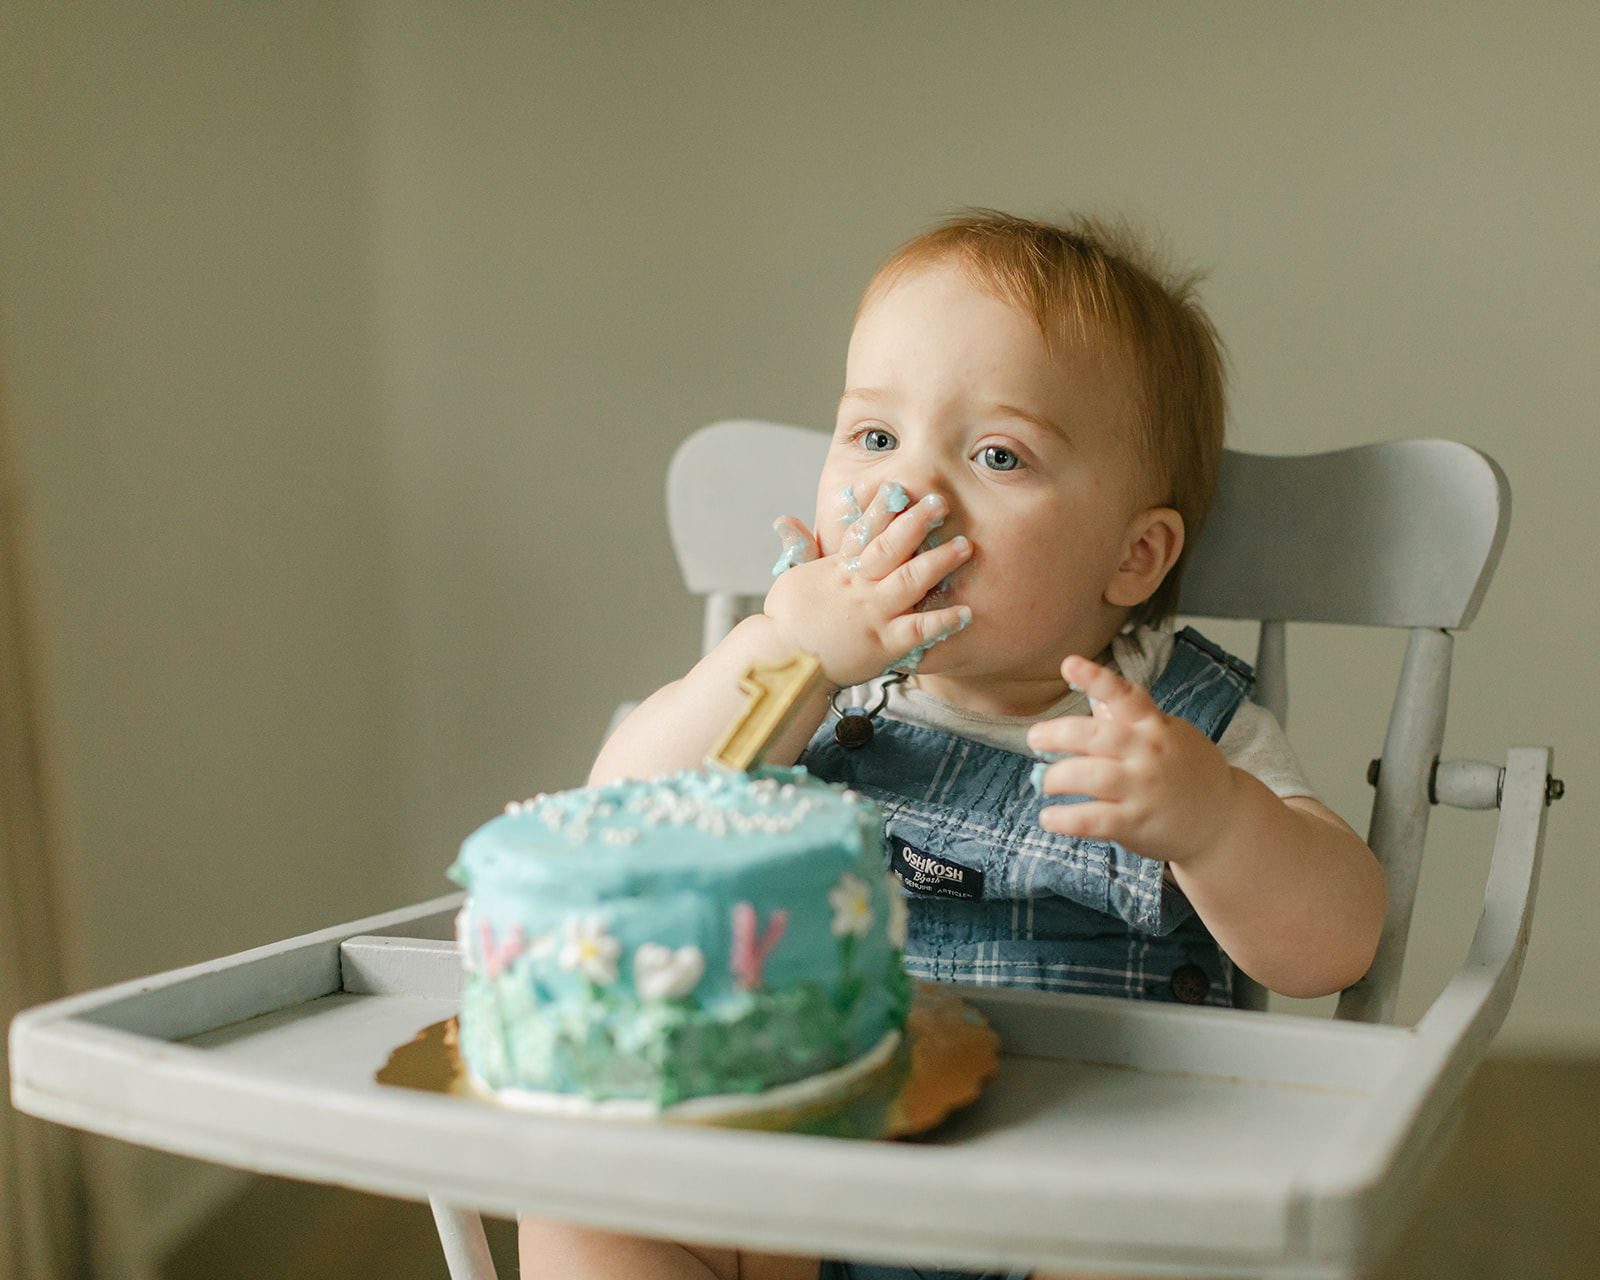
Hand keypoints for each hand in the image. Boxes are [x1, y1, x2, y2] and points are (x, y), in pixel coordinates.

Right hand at [764, 484, 971, 688]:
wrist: (782, 662)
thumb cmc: (784, 625)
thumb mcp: (789, 580)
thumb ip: (797, 549)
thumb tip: (785, 520)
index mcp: (839, 570)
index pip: (863, 532)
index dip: (881, 509)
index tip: (898, 487)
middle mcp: (860, 587)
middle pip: (891, 547)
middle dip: (916, 523)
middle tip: (940, 502)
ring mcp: (874, 614)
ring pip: (911, 581)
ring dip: (939, 561)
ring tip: (964, 545)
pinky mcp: (885, 644)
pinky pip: (919, 630)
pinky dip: (943, 622)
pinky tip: (966, 611)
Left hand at [1026, 653, 1238, 865]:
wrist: (1223, 820)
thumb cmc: (1186, 771)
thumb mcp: (1168, 734)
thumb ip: (1131, 719)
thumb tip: (1096, 696)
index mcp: (1154, 726)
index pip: (1126, 696)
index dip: (1096, 678)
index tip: (1069, 663)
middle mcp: (1149, 753)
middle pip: (1096, 736)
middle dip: (1058, 734)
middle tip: (1034, 738)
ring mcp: (1144, 789)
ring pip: (1091, 776)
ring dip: (1058, 777)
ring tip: (1045, 783)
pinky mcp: (1137, 823)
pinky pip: (1094, 820)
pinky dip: (1066, 819)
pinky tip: (1049, 817)